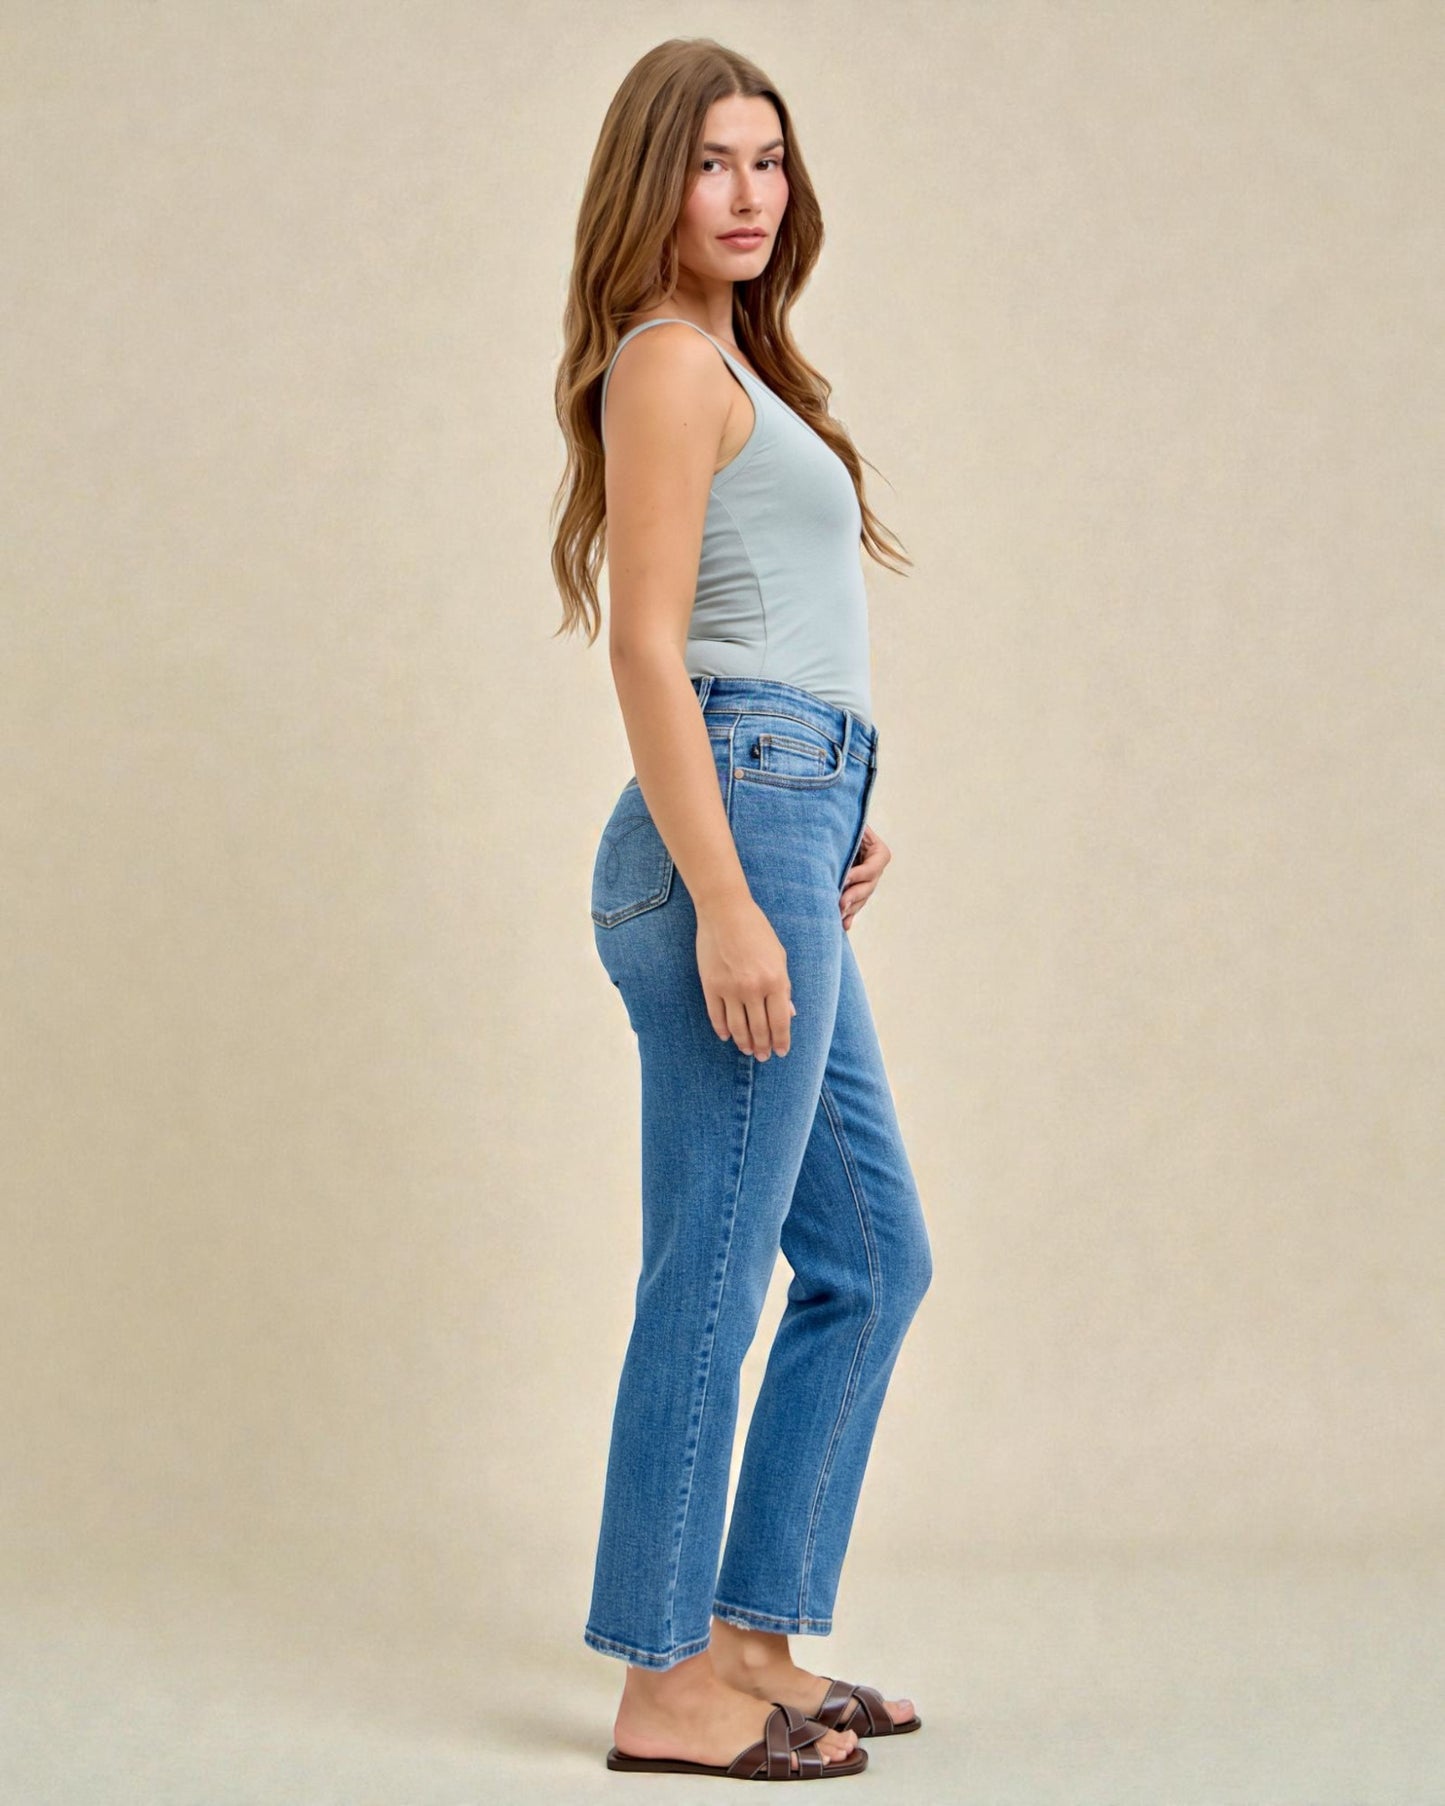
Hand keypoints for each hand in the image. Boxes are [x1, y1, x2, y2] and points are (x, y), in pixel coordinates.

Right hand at [695, 895, 796, 1059]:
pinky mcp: (710, 986)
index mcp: (776, 980)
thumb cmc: (757, 931)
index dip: (781, 1041)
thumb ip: (784, 987)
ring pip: (738, 1028)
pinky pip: (717, 1016)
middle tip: (763, 1057)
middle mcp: (753, 988)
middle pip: (759, 1029)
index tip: (781, 1052)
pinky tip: (727, 1036)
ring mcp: (730, 989)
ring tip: (747, 1050)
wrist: (725, 912)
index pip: (780, 1022)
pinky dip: (723, 1030)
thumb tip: (789, 1014)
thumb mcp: (779, 957)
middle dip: (763, 1047)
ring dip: (744, 1043)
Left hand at [840, 823, 889, 931]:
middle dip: (853, 896)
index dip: (859, 874)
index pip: (872, 867)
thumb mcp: (849, 825)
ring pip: (860, 899)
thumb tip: (837, 834)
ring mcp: (867, 883)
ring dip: (850, 909)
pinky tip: (844, 926)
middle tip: (840, 903)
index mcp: (879, 852)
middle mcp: (876, 870)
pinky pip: (854, 906)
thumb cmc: (840, 824)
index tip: (844, 878)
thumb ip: (848, 831)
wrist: (832, 830)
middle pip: (868, 887)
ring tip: (837, 915)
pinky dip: (849, 916)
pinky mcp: (857, 891)